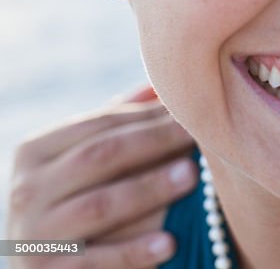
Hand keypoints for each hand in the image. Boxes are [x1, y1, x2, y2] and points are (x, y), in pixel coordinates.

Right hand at [7, 88, 196, 267]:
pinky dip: (133, 252)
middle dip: (154, 143)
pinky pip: (96, 262)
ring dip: (150, 190)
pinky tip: (169, 243)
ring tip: (192, 177)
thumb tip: (160, 83)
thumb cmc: (72, 199)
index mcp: (35, 151)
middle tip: (198, 137)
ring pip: (99, 206)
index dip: (149, 116)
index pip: (99, 124)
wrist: (39, 264)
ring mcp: (34, 234)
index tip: (193, 110)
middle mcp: (27, 189)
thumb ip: (113, 123)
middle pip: (100, 156)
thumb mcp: (79, 159)